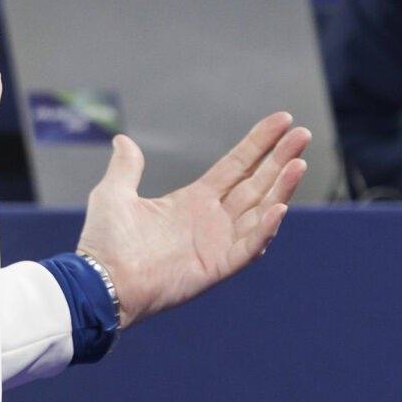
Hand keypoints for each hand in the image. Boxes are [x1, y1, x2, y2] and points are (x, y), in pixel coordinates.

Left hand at [75, 112, 309, 328]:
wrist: (98, 282)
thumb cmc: (104, 244)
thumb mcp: (113, 195)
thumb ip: (126, 168)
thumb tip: (122, 140)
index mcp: (192, 200)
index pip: (236, 165)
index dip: (259, 143)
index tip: (283, 120)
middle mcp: (211, 220)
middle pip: (256, 183)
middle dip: (280, 159)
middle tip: (303, 134)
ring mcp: (217, 243)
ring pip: (261, 211)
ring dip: (282, 188)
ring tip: (299, 163)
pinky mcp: (217, 267)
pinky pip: (249, 247)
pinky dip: (264, 229)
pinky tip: (278, 208)